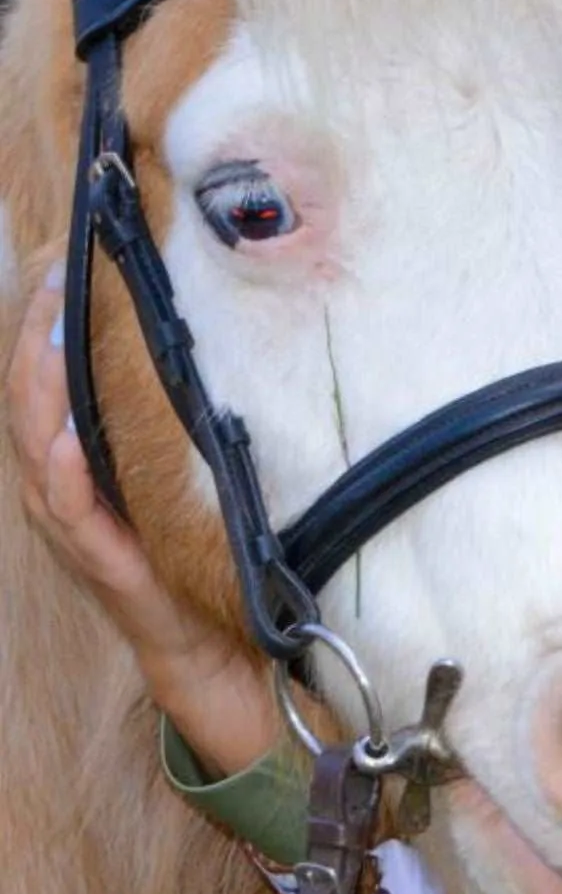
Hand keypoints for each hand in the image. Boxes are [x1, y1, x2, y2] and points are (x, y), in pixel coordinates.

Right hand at [6, 260, 274, 771]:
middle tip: (51, 269)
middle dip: (33, 328)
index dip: (45, 315)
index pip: (47, 373)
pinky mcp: (93, 553)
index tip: (60, 255)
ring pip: (32, 435)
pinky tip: (62, 432)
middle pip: (27, 391)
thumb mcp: (175, 469)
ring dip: (37, 380)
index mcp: (76, 455)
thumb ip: (167, 418)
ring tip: (48, 323)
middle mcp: (57, 481)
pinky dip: (58, 465)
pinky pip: (63, 501)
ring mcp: (67, 517)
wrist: (202, 639)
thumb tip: (196, 345)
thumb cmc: (189, 547)